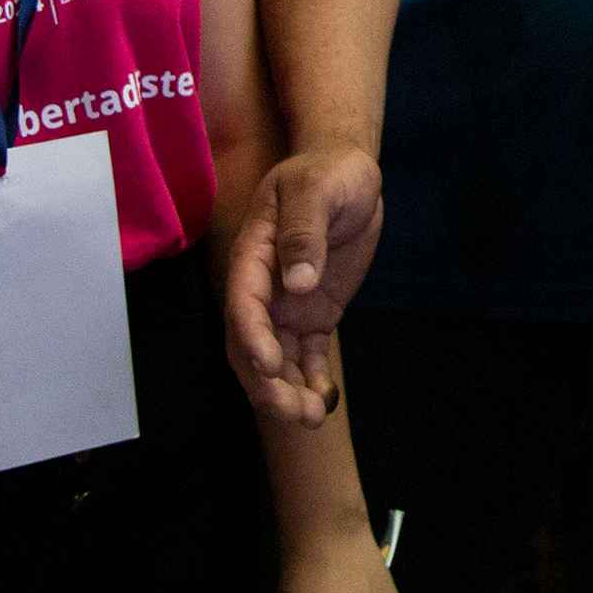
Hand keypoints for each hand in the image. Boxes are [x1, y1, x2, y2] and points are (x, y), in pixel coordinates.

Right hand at [224, 144, 380, 423]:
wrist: (349, 174)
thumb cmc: (328, 174)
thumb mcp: (317, 190)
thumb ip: (305, 233)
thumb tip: (298, 282)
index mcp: (253, 254)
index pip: (243, 302)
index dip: (252, 336)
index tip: (269, 365)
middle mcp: (264, 286)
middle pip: (252, 343)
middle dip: (267, 382)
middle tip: (292, 412)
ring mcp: (287, 303)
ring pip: (278, 358)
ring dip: (289, 391)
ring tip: (312, 418)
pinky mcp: (313, 313)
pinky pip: (307, 354)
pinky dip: (312, 379)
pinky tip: (325, 402)